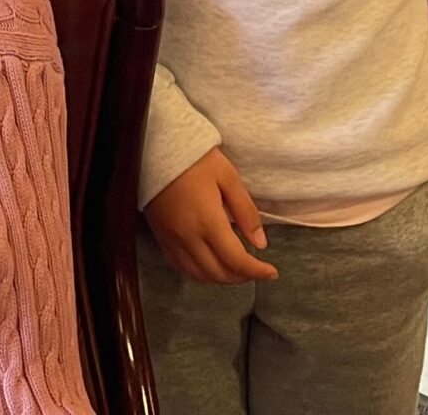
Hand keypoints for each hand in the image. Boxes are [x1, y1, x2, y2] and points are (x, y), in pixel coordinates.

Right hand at [143, 147, 277, 283]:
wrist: (156, 148)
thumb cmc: (195, 159)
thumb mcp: (228, 177)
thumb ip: (246, 211)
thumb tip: (260, 243)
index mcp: (208, 222)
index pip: (237, 261)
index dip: (257, 271)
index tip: (272, 272)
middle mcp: (188, 237)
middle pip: (219, 274)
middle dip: (242, 277)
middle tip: (257, 270)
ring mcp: (172, 240)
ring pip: (199, 275)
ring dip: (221, 278)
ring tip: (236, 269)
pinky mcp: (161, 237)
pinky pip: (181, 267)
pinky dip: (200, 273)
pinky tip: (210, 264)